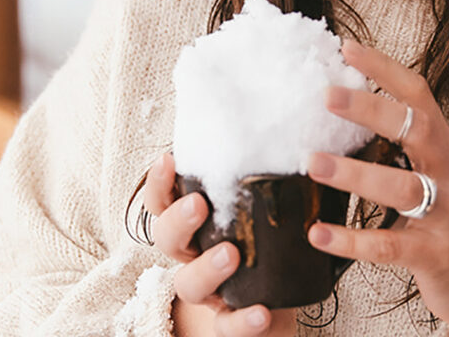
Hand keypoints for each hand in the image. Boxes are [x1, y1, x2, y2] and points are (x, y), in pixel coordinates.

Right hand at [144, 153, 295, 335]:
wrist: (283, 300)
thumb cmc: (269, 243)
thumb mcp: (264, 207)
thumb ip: (266, 178)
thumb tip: (290, 131)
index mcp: (194, 225)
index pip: (162, 201)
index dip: (158, 182)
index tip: (168, 159)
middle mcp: (193, 257)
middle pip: (166, 239)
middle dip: (178, 220)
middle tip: (199, 204)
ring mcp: (210, 292)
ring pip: (188, 284)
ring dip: (206, 268)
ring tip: (232, 254)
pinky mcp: (231, 323)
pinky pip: (227, 327)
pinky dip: (241, 322)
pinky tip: (262, 312)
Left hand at [306, 40, 448, 336]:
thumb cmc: (448, 227)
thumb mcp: (434, 179)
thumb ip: (403, 150)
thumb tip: (345, 114)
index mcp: (444, 150)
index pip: (420, 96)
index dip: (385, 69)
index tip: (346, 47)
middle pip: (416, 130)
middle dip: (371, 108)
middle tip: (325, 94)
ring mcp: (447, 217)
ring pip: (402, 188)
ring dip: (355, 174)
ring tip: (312, 163)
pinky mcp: (436, 257)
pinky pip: (389, 246)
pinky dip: (351, 240)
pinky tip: (318, 234)